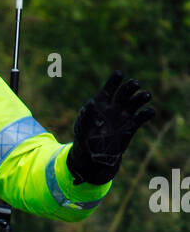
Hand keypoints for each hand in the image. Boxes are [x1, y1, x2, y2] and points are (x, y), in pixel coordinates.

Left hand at [67, 70, 154, 184]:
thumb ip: (86, 116)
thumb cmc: (84, 139)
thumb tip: (91, 103)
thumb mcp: (82, 128)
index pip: (109, 89)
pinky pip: (141, 117)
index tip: (119, 74)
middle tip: (135, 84)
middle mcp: (114, 107)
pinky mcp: (131, 127)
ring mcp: (124, 116)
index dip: (114, 81)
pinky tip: (149, 111)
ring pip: (135, 102)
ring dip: (141, 97)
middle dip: (130, 87)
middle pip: (125, 93)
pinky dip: (147, 113)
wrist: (93, 157)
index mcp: (101, 103)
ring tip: (146, 95)